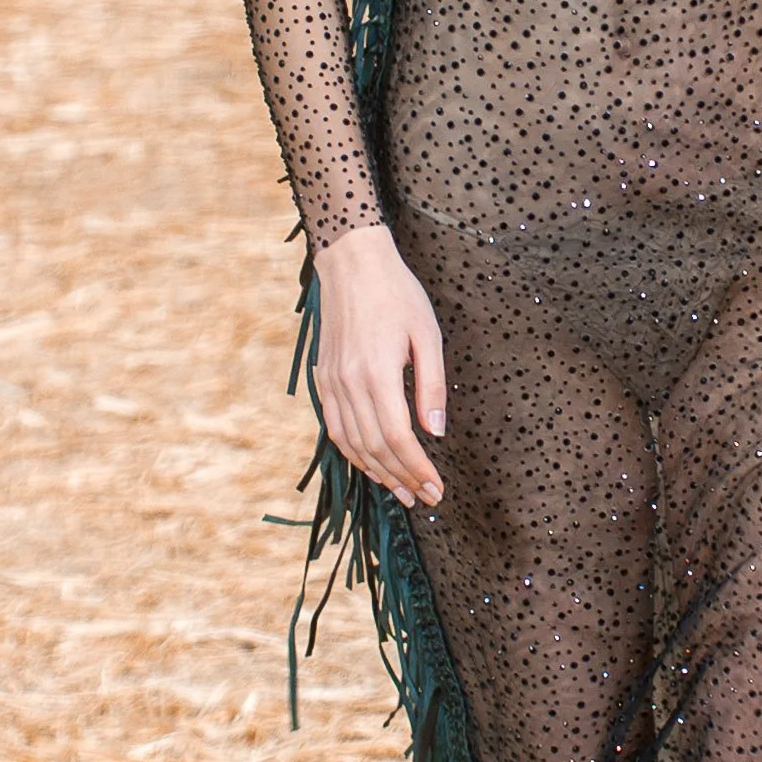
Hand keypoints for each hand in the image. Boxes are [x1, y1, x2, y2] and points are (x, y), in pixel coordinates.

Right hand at [312, 222, 445, 507]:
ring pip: (352, 443)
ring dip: (377, 473)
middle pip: (375, 448)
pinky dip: (353, 453)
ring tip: (403, 493)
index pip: (398, 438)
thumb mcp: (428, 335)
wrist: (352, 262)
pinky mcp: (324, 378)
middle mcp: (348, 383)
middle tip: (427, 499)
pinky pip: (335, 427)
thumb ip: (432, 386)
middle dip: (402, 479)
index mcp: (377, 373)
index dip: (418, 469)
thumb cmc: (397, 293)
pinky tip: (371, 465)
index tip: (438, 489)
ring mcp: (331, 382)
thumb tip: (435, 432)